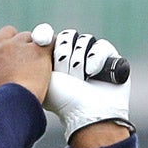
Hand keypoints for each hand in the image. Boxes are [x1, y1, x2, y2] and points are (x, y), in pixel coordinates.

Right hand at [0, 25, 51, 102]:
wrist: (15, 107)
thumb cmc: (1, 105)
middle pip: (6, 31)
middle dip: (14, 42)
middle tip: (20, 60)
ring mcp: (17, 45)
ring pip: (28, 37)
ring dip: (32, 50)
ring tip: (34, 71)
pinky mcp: (37, 47)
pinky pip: (47, 42)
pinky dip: (48, 51)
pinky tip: (48, 65)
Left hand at [39, 26, 133, 142]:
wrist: (88, 112)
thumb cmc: (62, 99)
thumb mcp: (43, 77)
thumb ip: (38, 54)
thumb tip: (42, 34)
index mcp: (55, 60)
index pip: (53, 38)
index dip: (53, 48)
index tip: (51, 61)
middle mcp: (73, 56)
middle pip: (68, 37)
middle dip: (64, 59)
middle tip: (67, 78)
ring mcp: (92, 56)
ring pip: (84, 41)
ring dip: (79, 63)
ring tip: (80, 80)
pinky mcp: (110, 57)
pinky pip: (101, 46)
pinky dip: (96, 60)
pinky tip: (93, 75)